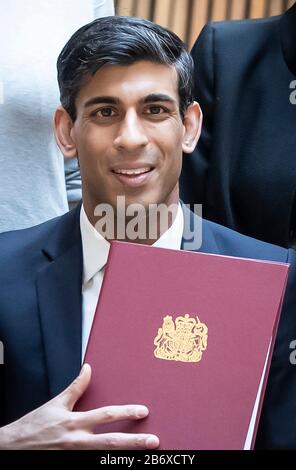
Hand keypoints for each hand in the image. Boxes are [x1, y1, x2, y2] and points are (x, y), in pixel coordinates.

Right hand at [0, 364, 158, 449]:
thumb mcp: (56, 403)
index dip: (125, 412)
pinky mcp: (73, 463)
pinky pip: (94, 464)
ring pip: (104, 457)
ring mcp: (76, 456)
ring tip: (144, 454)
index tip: (143, 411)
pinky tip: (122, 461)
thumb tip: (88, 369)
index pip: (105, 416)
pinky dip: (108, 463)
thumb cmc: (36, 424)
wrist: (15, 447)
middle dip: (134, 442)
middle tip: (153, 441)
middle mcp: (77, 441)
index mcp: (75, 422)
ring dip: (125, 455)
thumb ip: (75, 387)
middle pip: (110, 442)